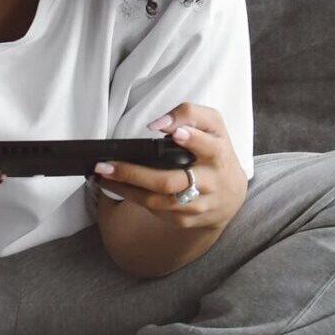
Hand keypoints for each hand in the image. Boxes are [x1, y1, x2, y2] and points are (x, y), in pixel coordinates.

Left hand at [92, 102, 246, 230]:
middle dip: (135, 173)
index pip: (208, 146)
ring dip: (126, 189)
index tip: (175, 134)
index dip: (192, 140)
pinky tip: (116, 186)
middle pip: (170, 181)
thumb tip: (159, 124)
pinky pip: (155, 211)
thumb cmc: (214, 150)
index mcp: (218, 155)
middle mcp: (210, 183)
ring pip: (157, 201)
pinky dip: (132, 198)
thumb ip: (189, 114)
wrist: (230, 194)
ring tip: (103, 176)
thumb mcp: (212, 125)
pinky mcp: (186, 220)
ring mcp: (198, 205)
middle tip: (107, 164)